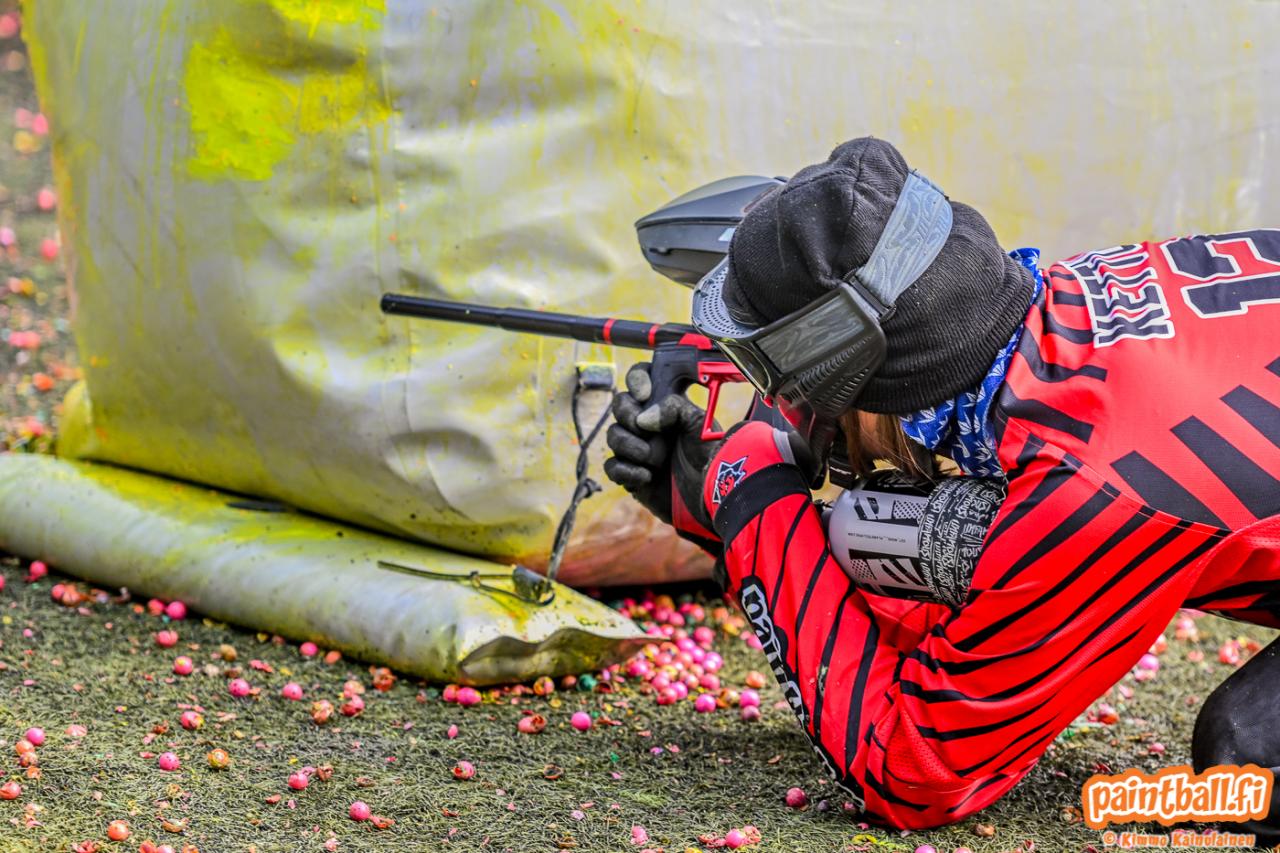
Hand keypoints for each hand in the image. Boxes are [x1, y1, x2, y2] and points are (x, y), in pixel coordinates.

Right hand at [603, 363, 720, 553]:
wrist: (712, 493)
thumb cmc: (709, 454)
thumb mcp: (698, 422)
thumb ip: (672, 408)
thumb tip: (642, 419)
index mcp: (663, 404)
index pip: (641, 378)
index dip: (636, 380)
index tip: (644, 394)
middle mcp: (647, 423)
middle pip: (619, 405)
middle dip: (628, 416)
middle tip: (647, 430)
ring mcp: (636, 448)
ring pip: (613, 436)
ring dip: (632, 446)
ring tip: (656, 459)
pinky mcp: (630, 474)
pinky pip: (612, 466)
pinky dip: (627, 470)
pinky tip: (647, 476)